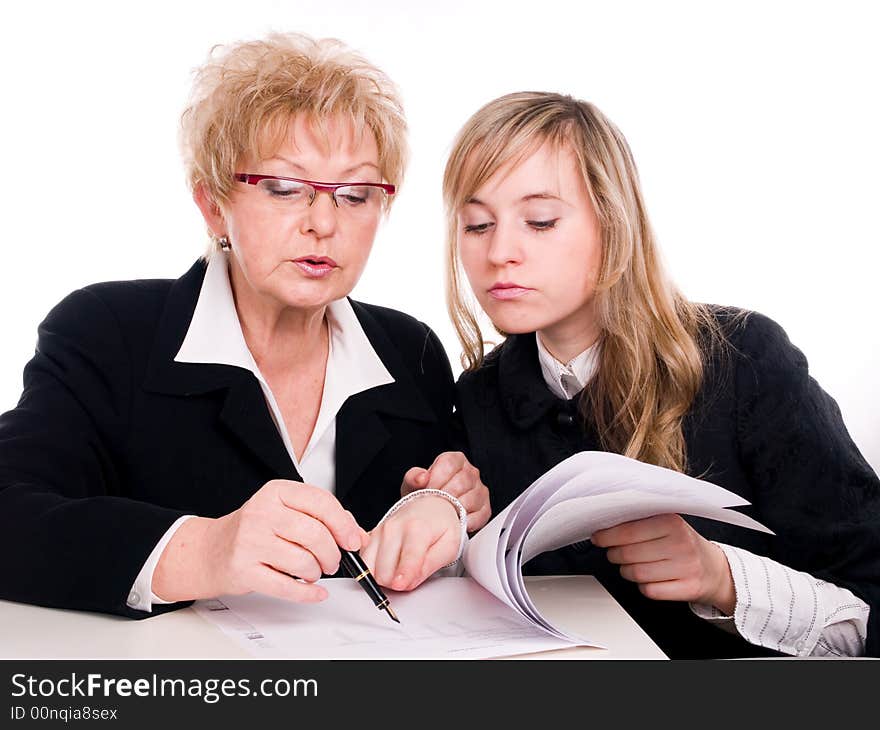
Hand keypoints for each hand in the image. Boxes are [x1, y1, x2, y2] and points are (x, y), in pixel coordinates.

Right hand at [152, 480, 366, 603]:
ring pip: (303, 562)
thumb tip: (357, 536)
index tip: (352, 540)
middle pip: (315, 535)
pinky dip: (307, 593)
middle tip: (332, 561)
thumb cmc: (255, 530)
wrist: (212, 550)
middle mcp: (262, 513)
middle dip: (332, 554)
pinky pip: (286, 587)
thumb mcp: (286, 511)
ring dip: (316, 572)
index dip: (343, 524)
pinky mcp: (244, 570)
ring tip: (312, 571)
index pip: (321, 502)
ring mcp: (250, 542)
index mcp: (276, 492)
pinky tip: (314, 591)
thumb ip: (323, 518)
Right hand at [360, 495, 460, 592]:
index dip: (403, 577)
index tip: (401, 585)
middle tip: (410, 576)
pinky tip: (389, 565)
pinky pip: (364, 563)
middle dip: (395, 582)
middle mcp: (393, 529)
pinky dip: (374, 569)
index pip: (407, 559)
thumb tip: (409, 583)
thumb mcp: (449, 546)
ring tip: (399, 571)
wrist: (429, 506)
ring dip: (383, 577)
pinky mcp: (370, 537)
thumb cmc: (441, 526)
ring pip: (369, 569)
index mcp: (417, 529)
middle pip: (384, 571)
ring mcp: (379, 532)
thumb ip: (430, 565)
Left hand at [400, 451, 490, 531]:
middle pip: (462, 481)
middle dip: (444, 496)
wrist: (430, 513)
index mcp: (455, 460)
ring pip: (471, 499)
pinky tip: (454, 523)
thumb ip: (413, 477)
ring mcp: (480, 491)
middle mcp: (470, 473)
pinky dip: (466, 521)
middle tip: (433, 506)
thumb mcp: (413, 484)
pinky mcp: (485, 509)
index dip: (436, 478)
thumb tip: (421, 478)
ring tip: (442, 514)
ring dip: (455, 509)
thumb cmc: (424, 495)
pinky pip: (479, 515)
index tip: (427, 490)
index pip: (449, 463)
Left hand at [591, 514, 735, 613]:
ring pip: (636, 573)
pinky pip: (650, 591)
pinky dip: (643, 586)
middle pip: (628, 553)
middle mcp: (681, 543)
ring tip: (631, 565)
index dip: (607, 536)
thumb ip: (639, 522)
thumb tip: (605, 525)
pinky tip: (649, 578)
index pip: (628, 531)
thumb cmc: (683, 544)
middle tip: (614, 552)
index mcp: (672, 522)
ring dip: (627, 571)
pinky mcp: (688, 588)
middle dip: (615, 554)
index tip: (598, 538)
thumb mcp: (666, 524)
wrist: (715, 569)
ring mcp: (686, 567)